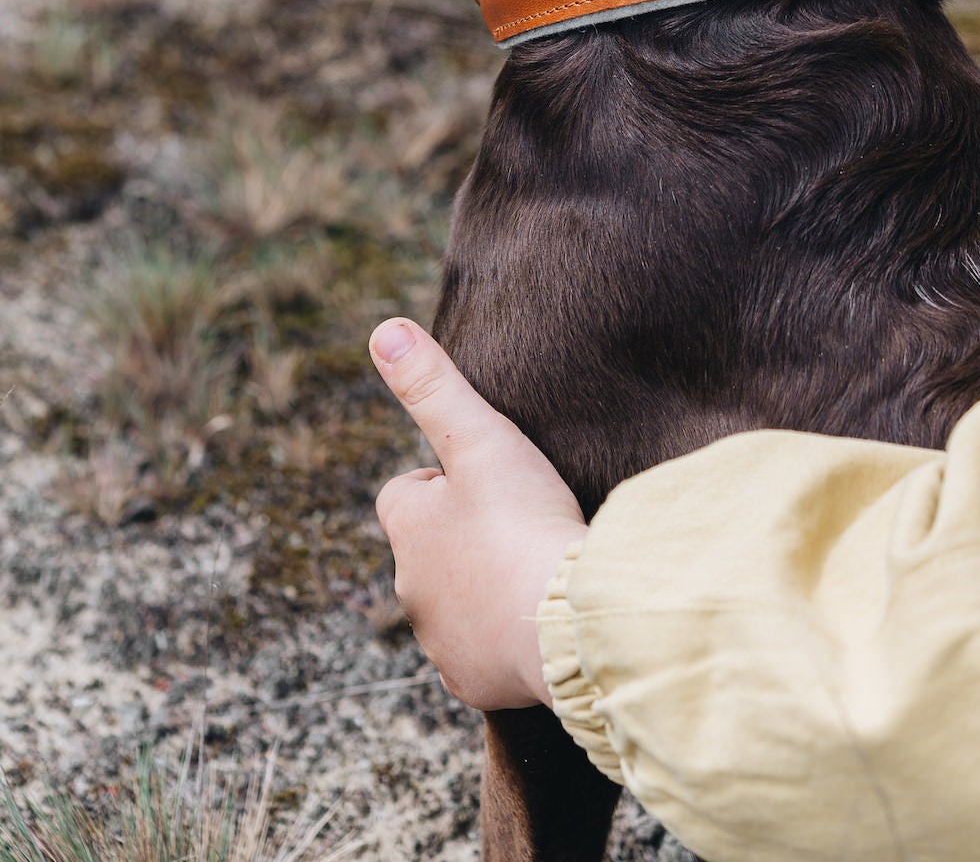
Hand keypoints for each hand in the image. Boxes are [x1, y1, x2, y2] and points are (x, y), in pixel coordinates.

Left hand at [370, 318, 586, 709]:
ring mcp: (439, 642)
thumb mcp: (481, 438)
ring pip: (453, 600)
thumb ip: (433, 384)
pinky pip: (479, 652)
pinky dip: (502, 634)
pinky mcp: (471, 682)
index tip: (487, 482)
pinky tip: (538, 616)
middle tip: (519, 523)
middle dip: (463, 536)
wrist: (564, 623)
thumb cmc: (523, 522)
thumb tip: (383, 330)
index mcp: (407, 529)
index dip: (442, 483)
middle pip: (428, 549)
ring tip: (534, 566)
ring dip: (483, 584)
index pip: (404, 493)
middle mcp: (409, 590)